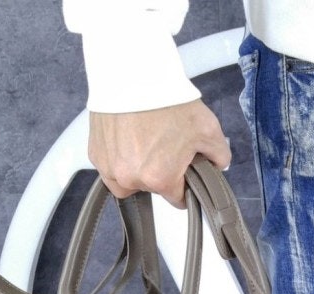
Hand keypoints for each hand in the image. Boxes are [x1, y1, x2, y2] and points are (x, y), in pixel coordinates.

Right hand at [88, 100, 231, 207]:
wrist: (131, 72)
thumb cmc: (168, 100)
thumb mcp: (208, 128)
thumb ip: (218, 155)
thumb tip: (217, 166)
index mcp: (161, 179)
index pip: (177, 200)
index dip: (184, 185)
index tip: (184, 169)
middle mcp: (131, 179)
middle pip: (152, 189)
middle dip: (161, 172)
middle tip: (165, 145)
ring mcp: (109, 168)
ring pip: (128, 183)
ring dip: (137, 170)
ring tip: (144, 143)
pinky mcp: (95, 154)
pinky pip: (110, 168)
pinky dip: (119, 158)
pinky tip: (128, 138)